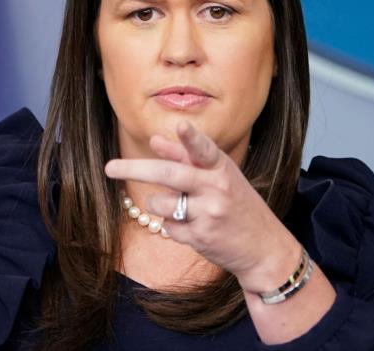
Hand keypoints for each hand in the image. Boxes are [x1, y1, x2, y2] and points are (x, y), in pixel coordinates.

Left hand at [104, 120, 299, 292]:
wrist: (264, 248)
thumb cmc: (237, 204)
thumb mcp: (221, 176)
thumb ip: (187, 157)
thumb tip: (156, 140)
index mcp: (222, 168)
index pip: (204, 150)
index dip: (191, 138)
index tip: (180, 125)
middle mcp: (217, 189)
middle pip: (170, 175)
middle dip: (135, 170)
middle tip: (109, 168)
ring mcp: (209, 214)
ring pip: (160, 204)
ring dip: (158, 205)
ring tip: (181, 209)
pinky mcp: (201, 238)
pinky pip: (168, 227)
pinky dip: (172, 226)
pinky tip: (192, 228)